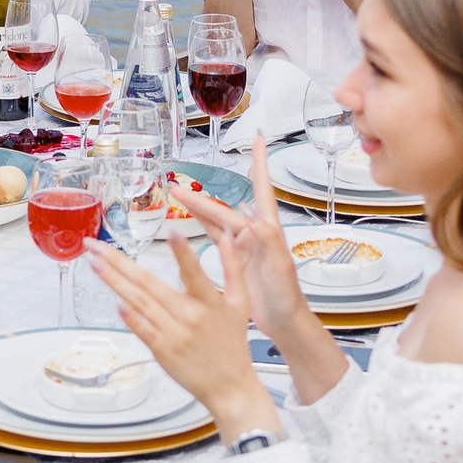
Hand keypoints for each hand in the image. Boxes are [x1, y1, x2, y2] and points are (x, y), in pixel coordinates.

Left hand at [89, 234, 281, 437]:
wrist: (229, 386)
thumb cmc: (232, 344)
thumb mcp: (240, 303)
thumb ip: (232, 267)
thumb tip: (229, 237)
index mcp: (210, 302)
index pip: (195, 273)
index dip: (184, 254)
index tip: (172, 233)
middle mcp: (190, 316)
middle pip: (150, 284)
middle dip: (119, 261)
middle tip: (96, 246)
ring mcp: (174, 334)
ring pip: (139, 302)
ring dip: (114, 281)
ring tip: (95, 264)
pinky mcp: (162, 350)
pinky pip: (141, 329)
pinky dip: (128, 316)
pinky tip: (114, 301)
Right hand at [186, 144, 316, 345]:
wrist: (284, 322)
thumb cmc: (287, 298)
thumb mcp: (280, 270)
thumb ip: (271, 244)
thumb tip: (257, 220)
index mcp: (268, 232)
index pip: (262, 191)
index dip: (260, 164)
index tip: (258, 140)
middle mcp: (255, 234)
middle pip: (223, 209)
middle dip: (200, 197)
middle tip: (176, 185)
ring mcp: (243, 246)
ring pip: (216, 220)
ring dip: (197, 208)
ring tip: (175, 194)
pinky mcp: (234, 260)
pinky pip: (214, 237)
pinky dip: (201, 225)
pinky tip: (189, 217)